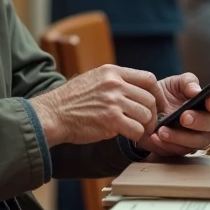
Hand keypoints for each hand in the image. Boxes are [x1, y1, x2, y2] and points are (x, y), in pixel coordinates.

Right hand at [29, 65, 157, 145]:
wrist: (52, 114)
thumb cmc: (71, 100)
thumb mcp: (93, 79)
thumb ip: (114, 81)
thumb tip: (135, 90)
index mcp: (112, 72)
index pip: (148, 78)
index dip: (157, 93)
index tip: (157, 104)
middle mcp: (115, 84)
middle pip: (149, 99)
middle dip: (153, 113)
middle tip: (148, 123)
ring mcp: (113, 101)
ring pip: (146, 115)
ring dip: (145, 126)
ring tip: (138, 131)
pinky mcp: (111, 120)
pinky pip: (136, 129)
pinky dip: (137, 136)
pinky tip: (130, 137)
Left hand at [137, 73, 209, 156]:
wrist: (143, 109)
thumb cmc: (163, 94)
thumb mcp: (173, 83)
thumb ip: (187, 82)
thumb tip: (197, 90)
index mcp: (207, 101)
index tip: (209, 103)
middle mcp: (206, 120)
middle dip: (201, 121)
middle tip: (184, 117)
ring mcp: (196, 137)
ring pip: (200, 142)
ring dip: (182, 137)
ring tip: (163, 130)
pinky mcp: (182, 148)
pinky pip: (180, 150)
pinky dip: (167, 144)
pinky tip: (156, 136)